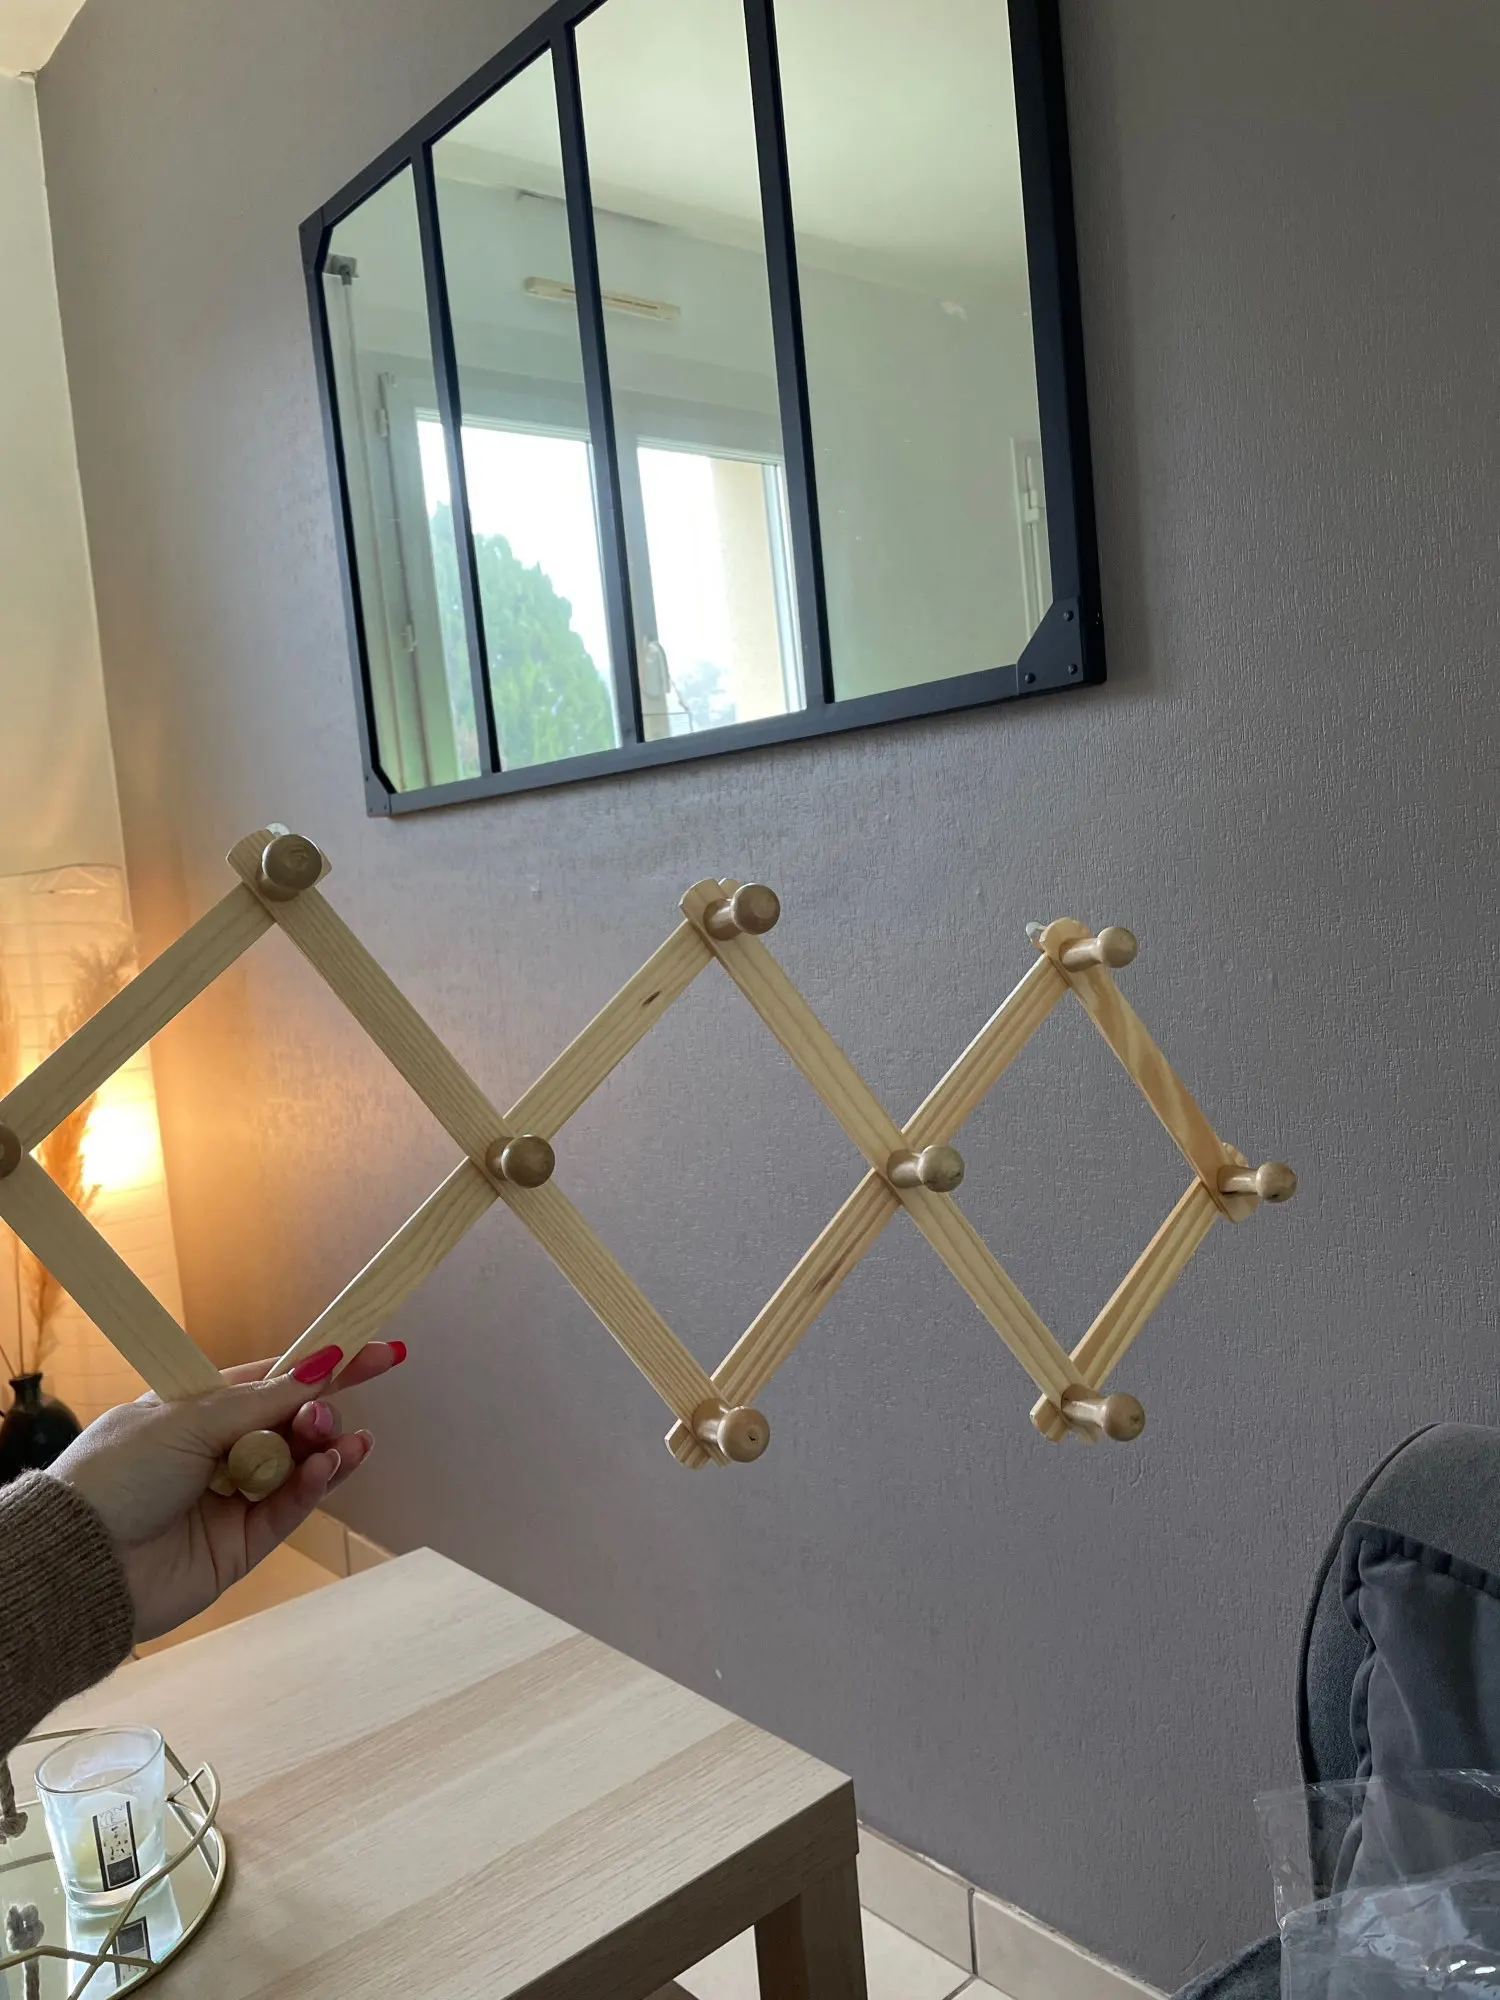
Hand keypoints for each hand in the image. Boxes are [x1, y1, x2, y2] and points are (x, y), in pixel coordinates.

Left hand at [52, 1342, 404, 1641]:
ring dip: (326, 1447)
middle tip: (320, 1414)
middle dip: (317, 1411)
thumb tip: (320, 1365)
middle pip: (291, 1422)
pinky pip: (290, 1508)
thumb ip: (262, 1399)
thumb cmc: (116, 1477)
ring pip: (299, 1465)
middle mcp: (215, 1452)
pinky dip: (314, 1485)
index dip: (322, 1366)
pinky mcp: (241, 1544)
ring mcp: (231, 1499)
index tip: (376, 1353)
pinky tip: (328, 1466)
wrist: (80, 1565)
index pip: (271, 1380)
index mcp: (194, 1411)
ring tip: (339, 1440)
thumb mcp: (187, 1419)